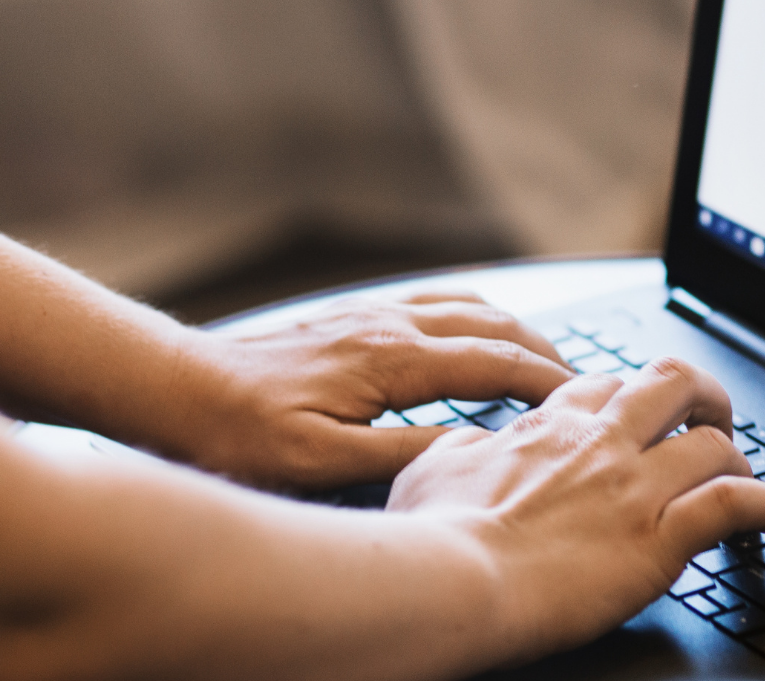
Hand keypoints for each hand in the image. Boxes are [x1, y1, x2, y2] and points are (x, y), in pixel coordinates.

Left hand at [160, 291, 575, 491]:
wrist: (175, 389)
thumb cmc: (239, 434)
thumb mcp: (328, 463)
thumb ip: (409, 453)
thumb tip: (477, 448)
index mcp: (393, 359)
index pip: (498, 362)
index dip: (551, 383)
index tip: (589, 403)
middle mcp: (388, 324)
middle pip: (495, 324)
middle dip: (547, 350)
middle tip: (584, 384)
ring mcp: (370, 314)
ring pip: (467, 305)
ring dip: (514, 329)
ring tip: (544, 359)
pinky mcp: (351, 317)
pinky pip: (433, 303)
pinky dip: (474, 316)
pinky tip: (474, 334)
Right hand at [386, 359, 764, 662]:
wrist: (450, 581)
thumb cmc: (430, 537)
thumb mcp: (430, 470)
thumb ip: (463, 449)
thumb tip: (473, 444)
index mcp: (546, 428)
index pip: (604, 386)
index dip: (628, 398)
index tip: (636, 417)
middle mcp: (599, 445)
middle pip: (673, 384)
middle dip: (702, 397)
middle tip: (711, 419)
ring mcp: (634, 488)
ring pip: (714, 443)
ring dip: (736, 460)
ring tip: (742, 478)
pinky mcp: (660, 538)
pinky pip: (735, 504)